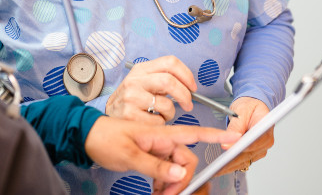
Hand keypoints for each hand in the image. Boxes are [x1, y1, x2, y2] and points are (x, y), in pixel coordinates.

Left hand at [85, 116, 237, 194]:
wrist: (87, 138)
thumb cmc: (105, 139)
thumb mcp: (130, 155)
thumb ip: (157, 165)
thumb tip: (181, 172)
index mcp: (161, 134)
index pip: (194, 133)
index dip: (216, 135)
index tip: (234, 138)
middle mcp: (163, 141)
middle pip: (187, 161)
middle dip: (183, 181)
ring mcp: (158, 149)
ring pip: (177, 170)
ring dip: (172, 184)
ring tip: (158, 193)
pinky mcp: (152, 157)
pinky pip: (167, 172)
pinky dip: (165, 183)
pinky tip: (156, 189)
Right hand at [105, 56, 195, 123]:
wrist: (108, 114)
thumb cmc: (132, 99)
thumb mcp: (143, 81)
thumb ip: (162, 78)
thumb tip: (189, 86)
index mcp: (141, 69)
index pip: (170, 62)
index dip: (187, 74)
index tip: (193, 87)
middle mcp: (135, 80)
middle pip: (169, 81)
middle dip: (185, 95)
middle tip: (188, 105)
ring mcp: (131, 97)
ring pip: (166, 105)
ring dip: (171, 113)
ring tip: (163, 115)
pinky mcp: (130, 115)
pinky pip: (158, 121)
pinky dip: (161, 124)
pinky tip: (152, 121)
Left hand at [216, 97, 272, 175]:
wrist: (252, 106)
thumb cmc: (249, 106)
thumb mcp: (241, 111)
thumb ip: (235, 127)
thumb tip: (228, 141)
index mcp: (266, 128)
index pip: (254, 142)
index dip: (240, 147)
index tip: (227, 149)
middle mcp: (266, 141)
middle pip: (249, 154)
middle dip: (234, 159)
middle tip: (220, 164)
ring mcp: (260, 148)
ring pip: (245, 160)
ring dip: (232, 164)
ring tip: (219, 168)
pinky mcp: (253, 153)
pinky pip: (243, 160)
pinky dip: (233, 163)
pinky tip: (223, 166)